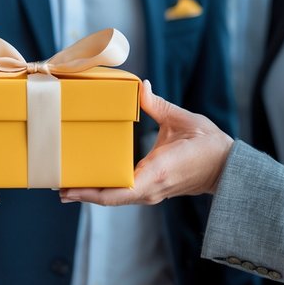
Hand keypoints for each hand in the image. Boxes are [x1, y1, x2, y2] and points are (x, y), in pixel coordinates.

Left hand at [60, 80, 232, 205]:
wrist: (228, 169)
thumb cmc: (208, 145)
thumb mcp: (181, 120)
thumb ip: (157, 105)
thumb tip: (140, 86)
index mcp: (154, 173)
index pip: (115, 192)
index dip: (88, 192)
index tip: (66, 188)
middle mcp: (150, 189)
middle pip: (109, 198)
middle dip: (82, 193)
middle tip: (55, 183)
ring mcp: (151, 192)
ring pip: (116, 198)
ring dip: (92, 193)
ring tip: (66, 183)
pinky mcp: (153, 189)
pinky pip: (124, 194)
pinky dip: (105, 189)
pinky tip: (91, 180)